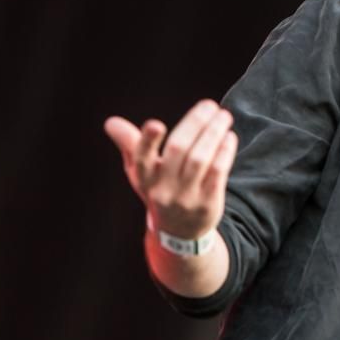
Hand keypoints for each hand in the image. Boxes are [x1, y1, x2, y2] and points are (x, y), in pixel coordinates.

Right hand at [104, 99, 237, 238]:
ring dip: (213, 134)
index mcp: (144, 178)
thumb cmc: (160, 190)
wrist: (180, 233)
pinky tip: (229, 137)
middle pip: (179, 151)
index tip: (155, 124)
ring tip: (223, 117)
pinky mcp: (207, 204)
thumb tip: (110, 122)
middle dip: (195, 124)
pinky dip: (225, 152)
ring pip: (200, 160)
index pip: (142, 159)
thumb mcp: (141, 173)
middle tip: (210, 105)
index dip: (147, 142)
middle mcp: (163, 189)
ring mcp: (186, 198)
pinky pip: (217, 173)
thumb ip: (130, 144)